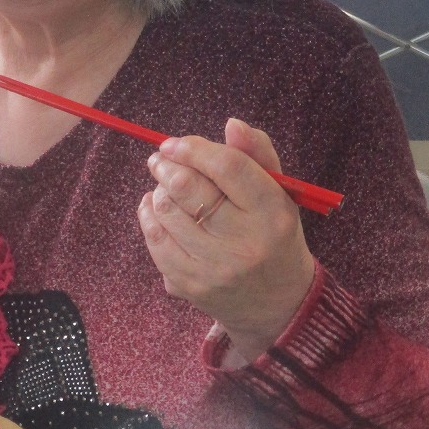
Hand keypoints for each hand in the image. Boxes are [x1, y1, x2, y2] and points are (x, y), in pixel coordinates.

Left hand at [136, 119, 315, 359]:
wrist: (277, 304)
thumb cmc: (274, 235)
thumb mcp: (279, 194)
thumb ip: (258, 154)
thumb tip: (232, 124)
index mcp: (273, 213)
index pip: (227, 167)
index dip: (194, 148)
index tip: (174, 143)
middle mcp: (246, 242)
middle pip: (189, 188)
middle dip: (167, 166)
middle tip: (161, 159)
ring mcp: (215, 268)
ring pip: (166, 211)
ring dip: (158, 190)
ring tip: (165, 186)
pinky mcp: (190, 285)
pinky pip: (155, 240)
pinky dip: (149, 216)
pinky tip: (155, 209)